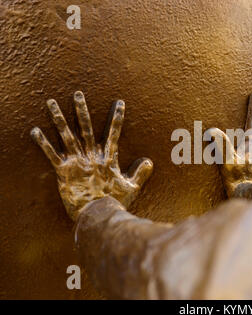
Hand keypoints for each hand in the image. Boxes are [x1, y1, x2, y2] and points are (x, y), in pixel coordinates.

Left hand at [31, 91, 152, 219]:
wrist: (98, 215)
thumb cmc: (115, 202)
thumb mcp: (131, 187)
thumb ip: (140, 173)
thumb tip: (149, 162)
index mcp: (108, 159)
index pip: (114, 134)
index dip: (117, 118)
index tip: (119, 103)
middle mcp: (92, 156)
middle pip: (86, 129)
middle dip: (82, 111)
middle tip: (78, 94)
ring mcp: (77, 162)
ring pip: (67, 136)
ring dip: (59, 119)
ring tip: (51, 103)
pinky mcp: (63, 172)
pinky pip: (51, 155)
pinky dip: (43, 143)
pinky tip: (34, 131)